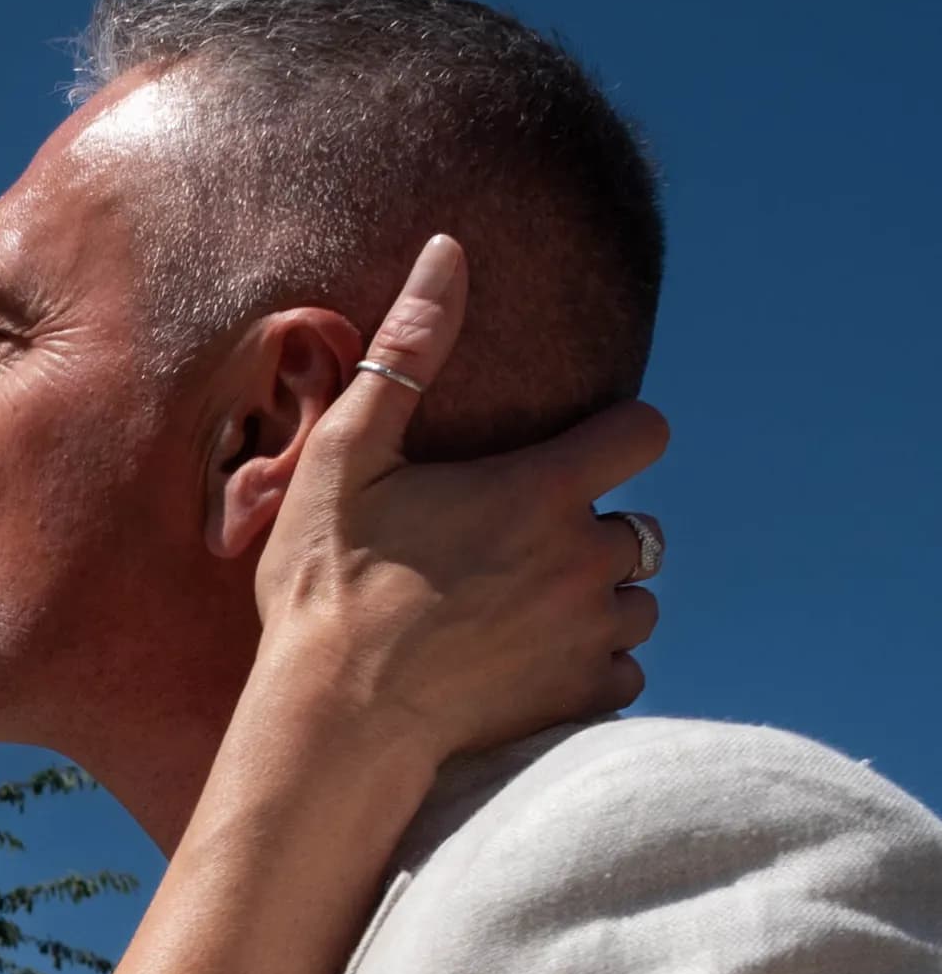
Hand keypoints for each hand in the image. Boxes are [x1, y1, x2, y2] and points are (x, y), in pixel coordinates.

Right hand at [247, 234, 669, 791]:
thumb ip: (408, 353)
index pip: (646, 433)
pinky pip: (624, 673)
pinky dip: (591, 669)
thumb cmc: (328, 589)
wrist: (331, 724)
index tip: (574, 457)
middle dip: (593, 532)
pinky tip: (531, 668)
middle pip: (641, 526)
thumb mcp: (349, 457)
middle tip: (515, 554)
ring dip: (598, 602)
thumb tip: (448, 249)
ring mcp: (589, 634)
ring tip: (525, 614)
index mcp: (543, 489)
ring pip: (637, 602)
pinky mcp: (582, 699)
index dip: (617, 438)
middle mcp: (585, 559)